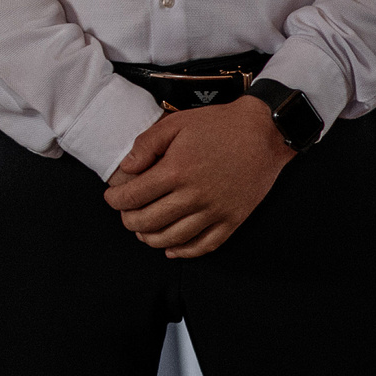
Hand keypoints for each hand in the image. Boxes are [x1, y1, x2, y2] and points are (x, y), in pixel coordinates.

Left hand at [99, 97, 294, 257]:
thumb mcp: (175, 124)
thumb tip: (126, 169)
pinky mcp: (232, 220)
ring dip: (151, 239)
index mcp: (176, 171)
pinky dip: (185, 251)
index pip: (134, 197)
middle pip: (149, 222)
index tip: (111, 198)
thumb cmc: (218, 125)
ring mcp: (215, 211)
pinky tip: (172, 249)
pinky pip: (205, 246)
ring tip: (142, 232)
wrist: (264, 132)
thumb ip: (146, 145)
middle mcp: (194, 196)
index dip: (115, 201)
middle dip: (129, 221)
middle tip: (125, 214)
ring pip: (174, 238)